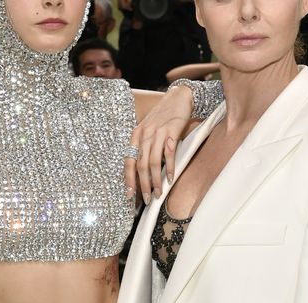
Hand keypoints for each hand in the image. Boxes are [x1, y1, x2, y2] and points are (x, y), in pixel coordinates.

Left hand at [127, 86, 192, 204]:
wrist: (179, 97)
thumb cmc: (164, 116)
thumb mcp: (149, 129)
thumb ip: (145, 147)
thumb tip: (144, 170)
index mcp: (136, 135)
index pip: (129, 161)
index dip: (128, 179)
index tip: (129, 194)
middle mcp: (144, 134)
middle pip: (140, 165)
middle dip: (143, 185)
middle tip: (147, 199)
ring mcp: (157, 132)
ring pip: (153, 162)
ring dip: (156, 180)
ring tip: (159, 193)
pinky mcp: (171, 131)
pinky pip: (168, 153)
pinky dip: (169, 168)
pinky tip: (170, 178)